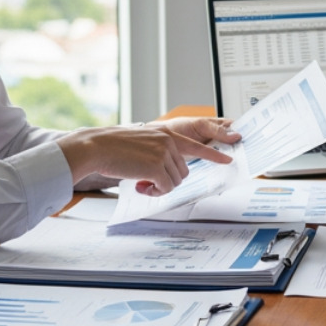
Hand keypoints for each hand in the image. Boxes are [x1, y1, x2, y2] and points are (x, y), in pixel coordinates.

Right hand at [58, 118, 237, 195]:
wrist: (97, 146)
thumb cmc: (114, 147)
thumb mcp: (142, 142)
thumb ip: (158, 151)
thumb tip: (164, 172)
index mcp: (166, 133)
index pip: (195, 145)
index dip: (213, 154)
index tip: (228, 158)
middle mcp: (168, 141)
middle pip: (183, 171)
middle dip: (168, 180)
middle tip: (148, 182)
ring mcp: (163, 153)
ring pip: (175, 181)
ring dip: (160, 187)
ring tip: (142, 182)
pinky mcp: (156, 166)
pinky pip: (165, 188)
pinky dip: (154, 192)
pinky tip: (140, 186)